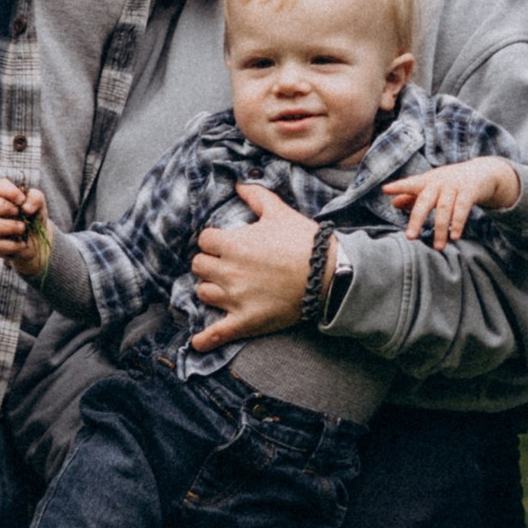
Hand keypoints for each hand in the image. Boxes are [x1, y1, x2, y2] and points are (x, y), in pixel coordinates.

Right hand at [0, 177, 52, 278]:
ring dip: (9, 226)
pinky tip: (22, 244)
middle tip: (18, 213)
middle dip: (4, 207)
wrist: (37, 242)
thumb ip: (35, 198)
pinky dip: (12, 244)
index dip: (10, 192)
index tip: (22, 200)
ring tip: (23, 228)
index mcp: (1, 195)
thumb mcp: (39, 205)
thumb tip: (25, 208)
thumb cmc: (34, 218)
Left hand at [187, 183, 316, 350]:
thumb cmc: (304, 241)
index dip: (214, 241)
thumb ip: (256, 196)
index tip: (224, 243)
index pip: (204, 240)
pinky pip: (218, 332)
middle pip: (199, 266)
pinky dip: (205, 339)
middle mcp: (229, 271)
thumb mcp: (279, 212)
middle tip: (224, 264)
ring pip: (204, 293)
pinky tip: (196, 343)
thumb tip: (239, 183)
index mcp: (233, 243)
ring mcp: (236, 298)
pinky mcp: (247, 321)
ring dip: (210, 288)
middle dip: (209, 263)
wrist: (330, 274)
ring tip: (222, 287)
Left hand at [383, 157, 522, 243]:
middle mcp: (439, 182)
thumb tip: (393, 203)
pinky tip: (454, 236)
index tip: (385, 190)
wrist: (482, 172)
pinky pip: (463, 208)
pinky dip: (458, 223)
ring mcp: (454, 186)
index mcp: (427, 180)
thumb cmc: (450, 182)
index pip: (411, 183)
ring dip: (440, 229)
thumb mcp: (432, 186)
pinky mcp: (469, 191)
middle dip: (417, 219)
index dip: (399, 186)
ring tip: (438, 247)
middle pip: (425, 201)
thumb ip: (413, 195)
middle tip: (410, 237)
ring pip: (444, 209)